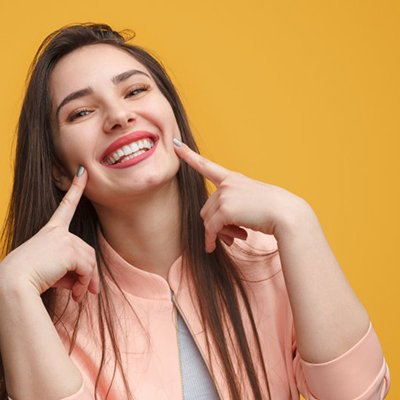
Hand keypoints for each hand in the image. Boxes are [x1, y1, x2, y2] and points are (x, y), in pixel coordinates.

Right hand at [0, 167, 98, 301]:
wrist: (11, 284)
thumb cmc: (28, 279)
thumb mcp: (51, 271)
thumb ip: (70, 271)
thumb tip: (87, 285)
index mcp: (50, 231)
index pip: (66, 206)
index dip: (76, 188)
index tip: (83, 172)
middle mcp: (58, 231)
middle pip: (86, 250)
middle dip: (90, 273)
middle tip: (88, 293)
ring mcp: (64, 239)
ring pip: (89, 260)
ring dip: (88, 281)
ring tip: (80, 296)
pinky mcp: (68, 249)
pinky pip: (86, 268)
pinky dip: (85, 283)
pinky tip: (76, 295)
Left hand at [173, 140, 309, 251]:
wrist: (287, 214)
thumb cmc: (273, 211)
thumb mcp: (250, 203)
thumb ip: (231, 209)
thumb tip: (213, 229)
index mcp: (233, 179)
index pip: (207, 166)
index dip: (189, 155)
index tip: (176, 144)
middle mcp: (227, 184)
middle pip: (206, 208)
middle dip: (214, 225)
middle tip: (231, 237)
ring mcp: (226, 195)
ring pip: (207, 220)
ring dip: (217, 233)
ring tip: (235, 238)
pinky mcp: (226, 209)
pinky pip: (211, 228)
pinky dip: (211, 240)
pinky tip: (214, 247)